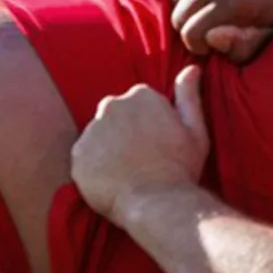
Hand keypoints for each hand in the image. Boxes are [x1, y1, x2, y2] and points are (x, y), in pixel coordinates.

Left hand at [72, 66, 209, 221]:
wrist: (157, 204)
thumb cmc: (181, 168)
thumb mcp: (195, 130)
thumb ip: (189, 95)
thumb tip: (192, 68)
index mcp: (141, 95)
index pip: (139, 104)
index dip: (149, 126)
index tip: (158, 145)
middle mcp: (111, 105)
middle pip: (115, 116)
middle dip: (125, 133)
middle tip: (142, 160)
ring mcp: (91, 130)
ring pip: (99, 137)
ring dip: (109, 150)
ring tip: (128, 174)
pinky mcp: (77, 155)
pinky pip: (85, 159)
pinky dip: (95, 168)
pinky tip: (113, 183)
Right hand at [172, 0, 272, 60]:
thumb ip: (244, 45)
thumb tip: (211, 41)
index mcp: (231, 0)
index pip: (190, 32)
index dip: (197, 45)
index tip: (208, 45)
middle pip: (179, 13)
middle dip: (190, 25)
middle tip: (207, 26)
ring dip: (191, 0)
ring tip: (214, 2)